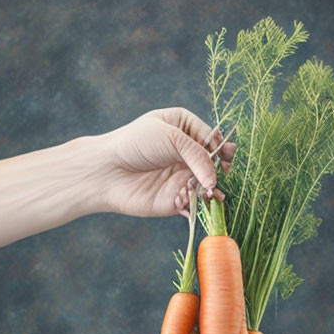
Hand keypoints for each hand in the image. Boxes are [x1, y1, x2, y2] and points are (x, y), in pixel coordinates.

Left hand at [99, 107, 236, 217]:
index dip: (222, 147)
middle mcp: (185, 154)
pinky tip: (184, 198)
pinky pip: (194, 205)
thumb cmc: (135, 143)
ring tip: (211, 193)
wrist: (108, 170)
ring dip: (212, 191)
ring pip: (208, 186)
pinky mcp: (175, 199)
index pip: (212, 138)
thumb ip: (198, 155)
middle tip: (219, 174)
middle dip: (219, 170)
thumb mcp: (171, 137)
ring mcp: (181, 177)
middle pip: (213, 163)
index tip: (226, 155)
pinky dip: (195, 204)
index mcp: (184, 128)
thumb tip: (216, 178)